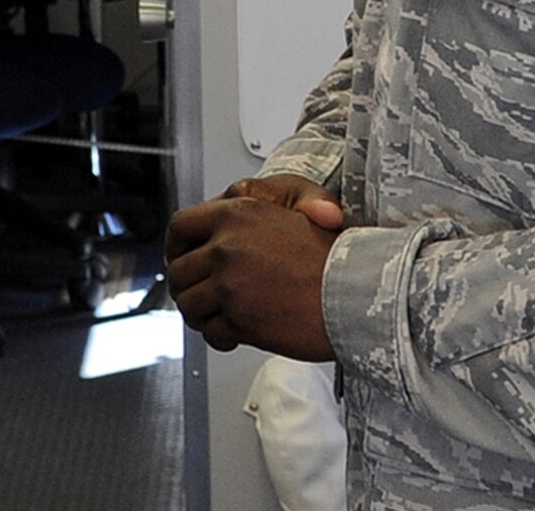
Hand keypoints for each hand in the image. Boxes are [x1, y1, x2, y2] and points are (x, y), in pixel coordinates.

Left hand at [164, 176, 341, 359]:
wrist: (359, 290)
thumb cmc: (335, 252)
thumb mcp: (300, 204)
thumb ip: (259, 203)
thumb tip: (234, 197)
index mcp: (236, 215)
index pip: (181, 227)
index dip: (176, 246)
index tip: (180, 257)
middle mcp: (226, 248)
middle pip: (179, 272)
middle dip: (187, 286)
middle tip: (201, 294)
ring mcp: (231, 286)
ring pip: (190, 304)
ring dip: (200, 313)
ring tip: (218, 315)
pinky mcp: (241, 320)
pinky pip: (212, 332)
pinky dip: (219, 336)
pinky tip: (232, 333)